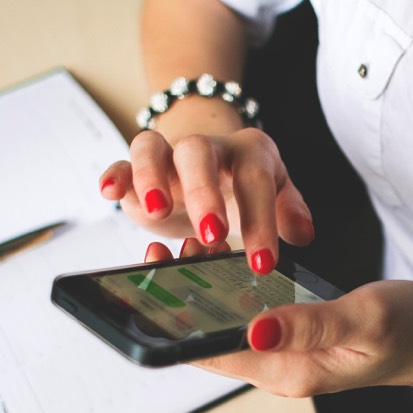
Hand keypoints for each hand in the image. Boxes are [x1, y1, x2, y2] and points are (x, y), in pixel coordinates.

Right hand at [99, 126, 313, 272]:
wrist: (209, 165)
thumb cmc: (242, 187)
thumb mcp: (274, 196)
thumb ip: (287, 211)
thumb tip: (303, 234)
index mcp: (248, 153)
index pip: (255, 181)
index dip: (260, 222)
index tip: (262, 264)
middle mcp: (205, 148)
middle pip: (199, 154)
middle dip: (204, 194)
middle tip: (213, 234)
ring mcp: (166, 156)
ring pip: (152, 149)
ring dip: (152, 178)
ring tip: (157, 211)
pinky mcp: (135, 170)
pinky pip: (121, 163)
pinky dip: (114, 175)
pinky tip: (109, 192)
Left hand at [141, 240, 412, 397]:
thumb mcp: (365, 319)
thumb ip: (309, 325)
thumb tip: (254, 330)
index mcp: (289, 371)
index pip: (214, 353)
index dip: (176, 321)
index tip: (155, 280)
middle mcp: (279, 370)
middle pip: (212, 340)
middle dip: (182, 301)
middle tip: (164, 250)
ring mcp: (285, 357)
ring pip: (228, 326)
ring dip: (204, 292)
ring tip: (188, 246)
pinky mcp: (294, 341)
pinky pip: (250, 319)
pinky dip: (231, 291)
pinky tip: (221, 260)